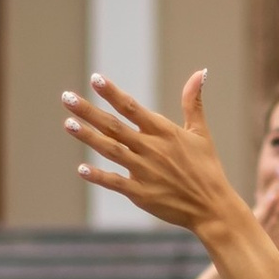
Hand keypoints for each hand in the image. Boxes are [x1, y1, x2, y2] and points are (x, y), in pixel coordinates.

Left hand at [65, 69, 241, 238]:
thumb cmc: (207, 168)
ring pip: (111, 150)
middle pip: (114, 126)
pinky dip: (99, 176)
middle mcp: (151, 149)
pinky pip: (116, 183)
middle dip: (89, 111)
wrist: (212, 207)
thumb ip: (193, 102)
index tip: (95, 79)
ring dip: (88, 137)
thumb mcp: (201, 132)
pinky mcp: (142, 194)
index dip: (112, 93)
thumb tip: (200, 72)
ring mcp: (145, 172)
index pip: (133, 108)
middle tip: (66, 97)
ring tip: (68, 123)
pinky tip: (81, 169)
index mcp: (164, 132)